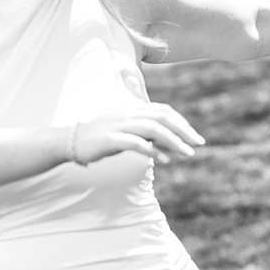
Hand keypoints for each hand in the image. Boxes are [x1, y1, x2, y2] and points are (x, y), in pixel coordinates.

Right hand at [71, 103, 205, 166]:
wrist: (70, 141)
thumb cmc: (100, 139)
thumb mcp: (125, 133)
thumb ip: (145, 134)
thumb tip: (168, 142)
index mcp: (132, 109)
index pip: (163, 110)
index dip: (181, 122)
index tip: (193, 136)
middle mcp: (128, 114)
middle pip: (162, 117)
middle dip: (184, 130)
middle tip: (199, 143)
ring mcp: (119, 125)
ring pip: (153, 129)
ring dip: (174, 141)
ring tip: (187, 153)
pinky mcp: (111, 139)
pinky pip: (136, 143)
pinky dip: (153, 150)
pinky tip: (164, 159)